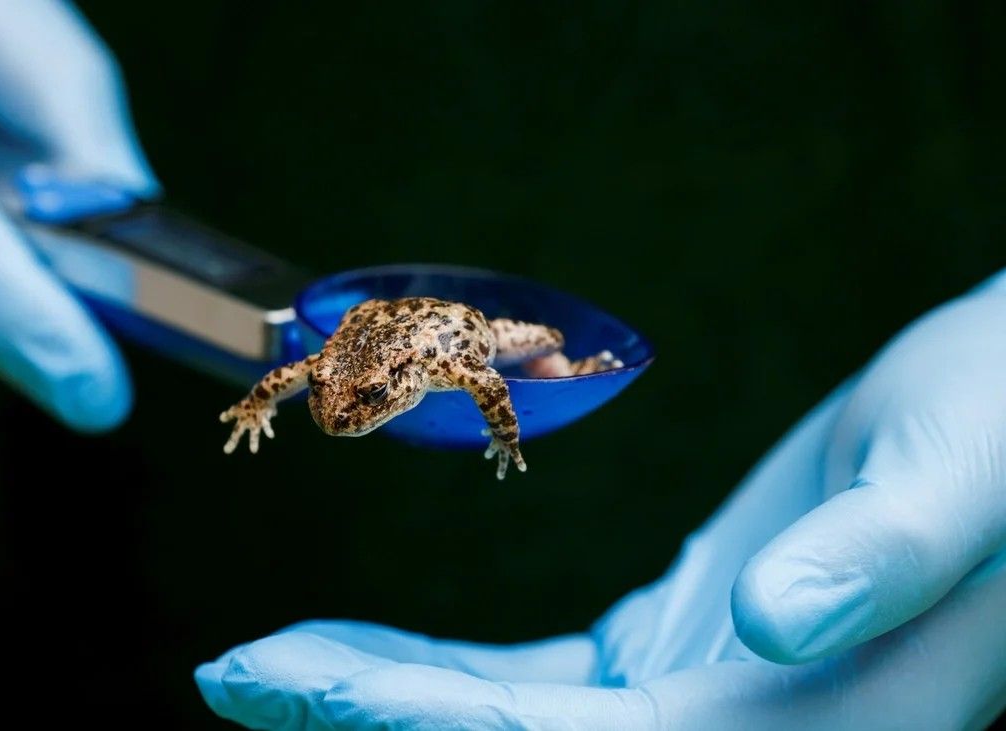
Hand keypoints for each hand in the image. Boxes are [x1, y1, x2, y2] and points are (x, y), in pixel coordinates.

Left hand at [194, 269, 1005, 729]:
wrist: (1005, 414)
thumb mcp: (967, 468)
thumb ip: (885, 553)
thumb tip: (780, 626)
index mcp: (831, 724)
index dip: (446, 723)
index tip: (316, 684)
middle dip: (378, 720)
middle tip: (237, 676)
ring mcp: (709, 712)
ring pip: (514, 730)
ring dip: (382, 699)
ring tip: (266, 666)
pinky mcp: (679, 665)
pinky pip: (533, 691)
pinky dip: (432, 673)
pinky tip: (352, 654)